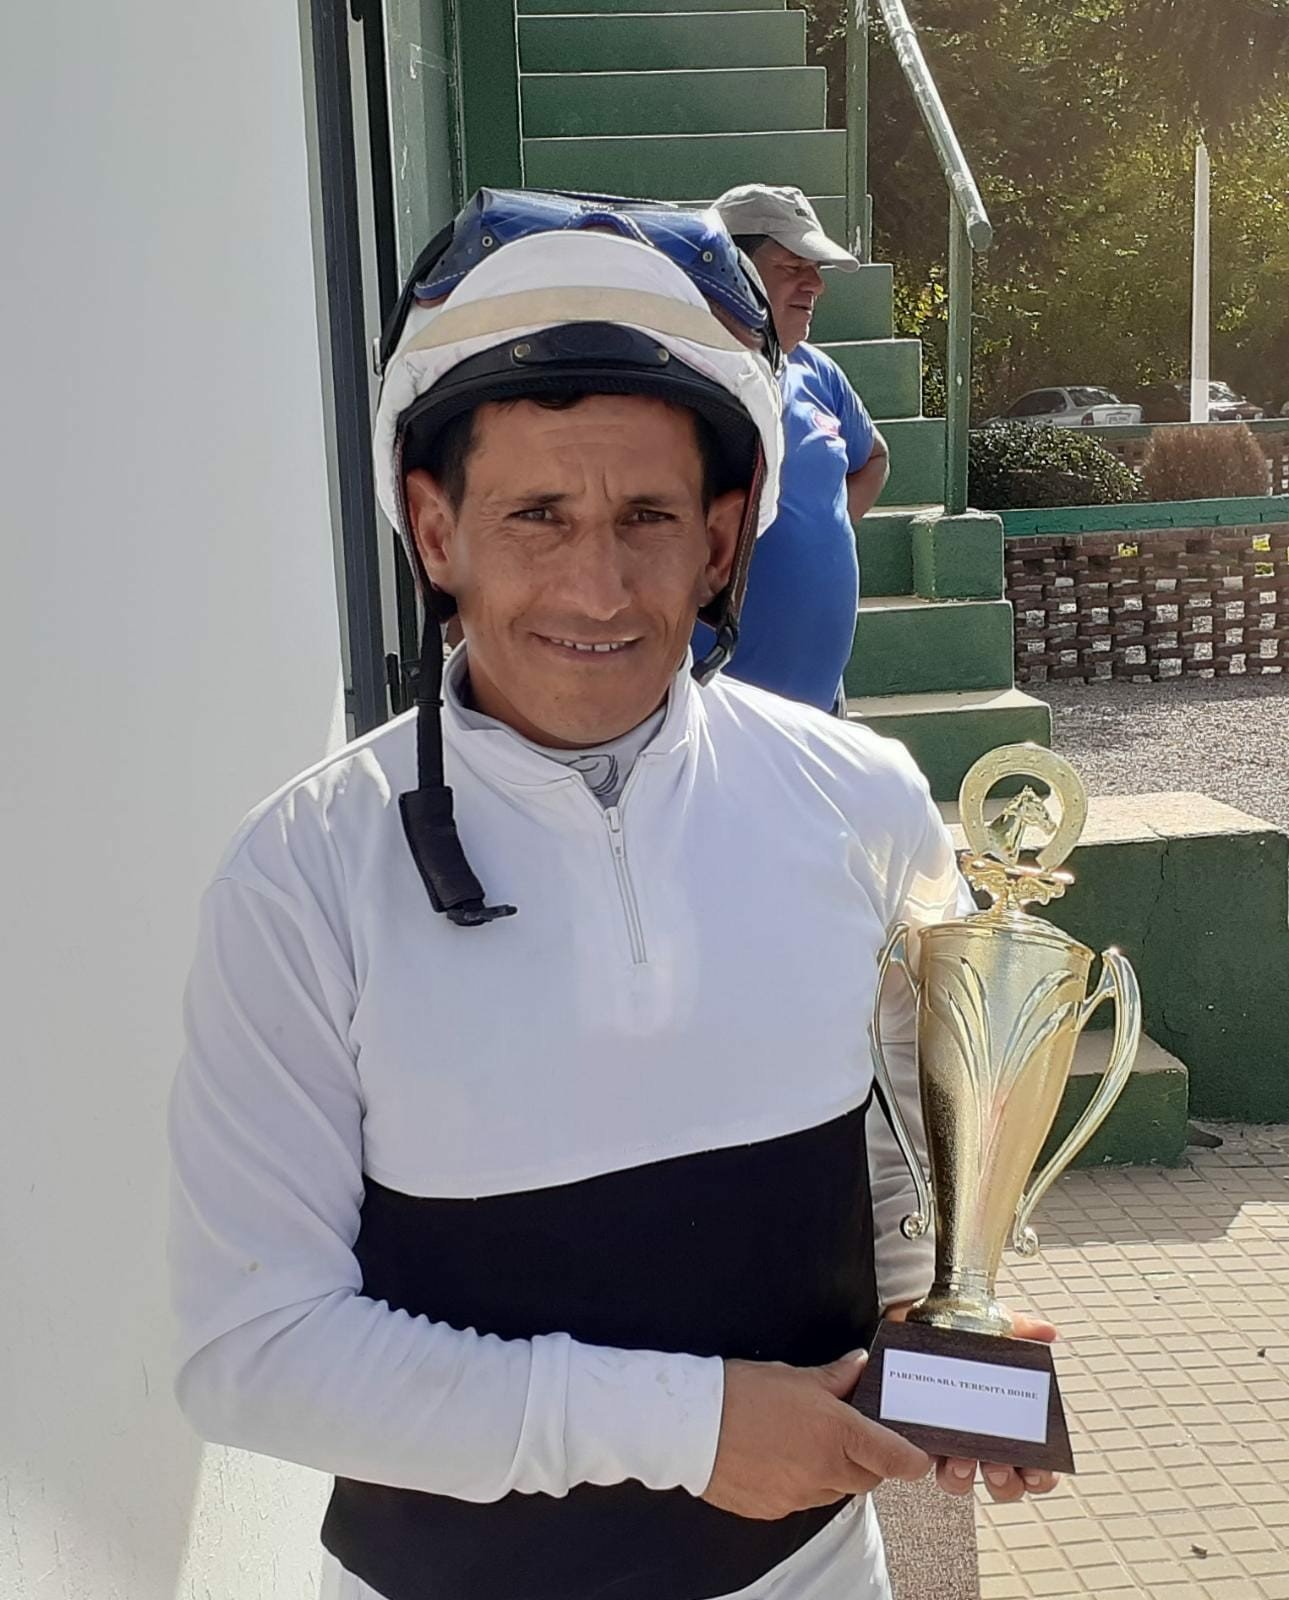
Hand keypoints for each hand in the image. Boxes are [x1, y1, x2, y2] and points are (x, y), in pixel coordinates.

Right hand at [702, 1350, 931, 1520]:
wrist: (690, 1427)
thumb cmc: (741, 1392)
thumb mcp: (793, 1375)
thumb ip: (835, 1377)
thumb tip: (860, 1365)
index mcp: (835, 1432)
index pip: (894, 1457)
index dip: (912, 1458)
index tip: (917, 1453)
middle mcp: (824, 1470)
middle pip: (868, 1478)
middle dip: (868, 1461)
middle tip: (851, 1436)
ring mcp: (800, 1496)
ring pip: (836, 1491)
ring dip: (835, 1473)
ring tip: (807, 1444)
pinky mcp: (776, 1510)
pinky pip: (804, 1501)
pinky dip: (803, 1484)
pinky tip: (782, 1459)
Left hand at [883, 1303, 1062, 1503]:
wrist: (917, 1315)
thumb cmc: (961, 1327)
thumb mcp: (995, 1326)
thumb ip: (1021, 1331)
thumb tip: (1046, 1332)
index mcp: (1008, 1419)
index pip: (1034, 1463)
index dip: (1040, 1475)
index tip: (1037, 1470)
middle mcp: (983, 1436)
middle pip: (1005, 1482)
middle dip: (1005, 1481)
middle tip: (997, 1466)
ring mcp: (951, 1438)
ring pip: (963, 1479)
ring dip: (963, 1477)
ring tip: (959, 1459)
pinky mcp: (919, 1435)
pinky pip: (924, 1462)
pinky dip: (930, 1461)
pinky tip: (934, 1451)